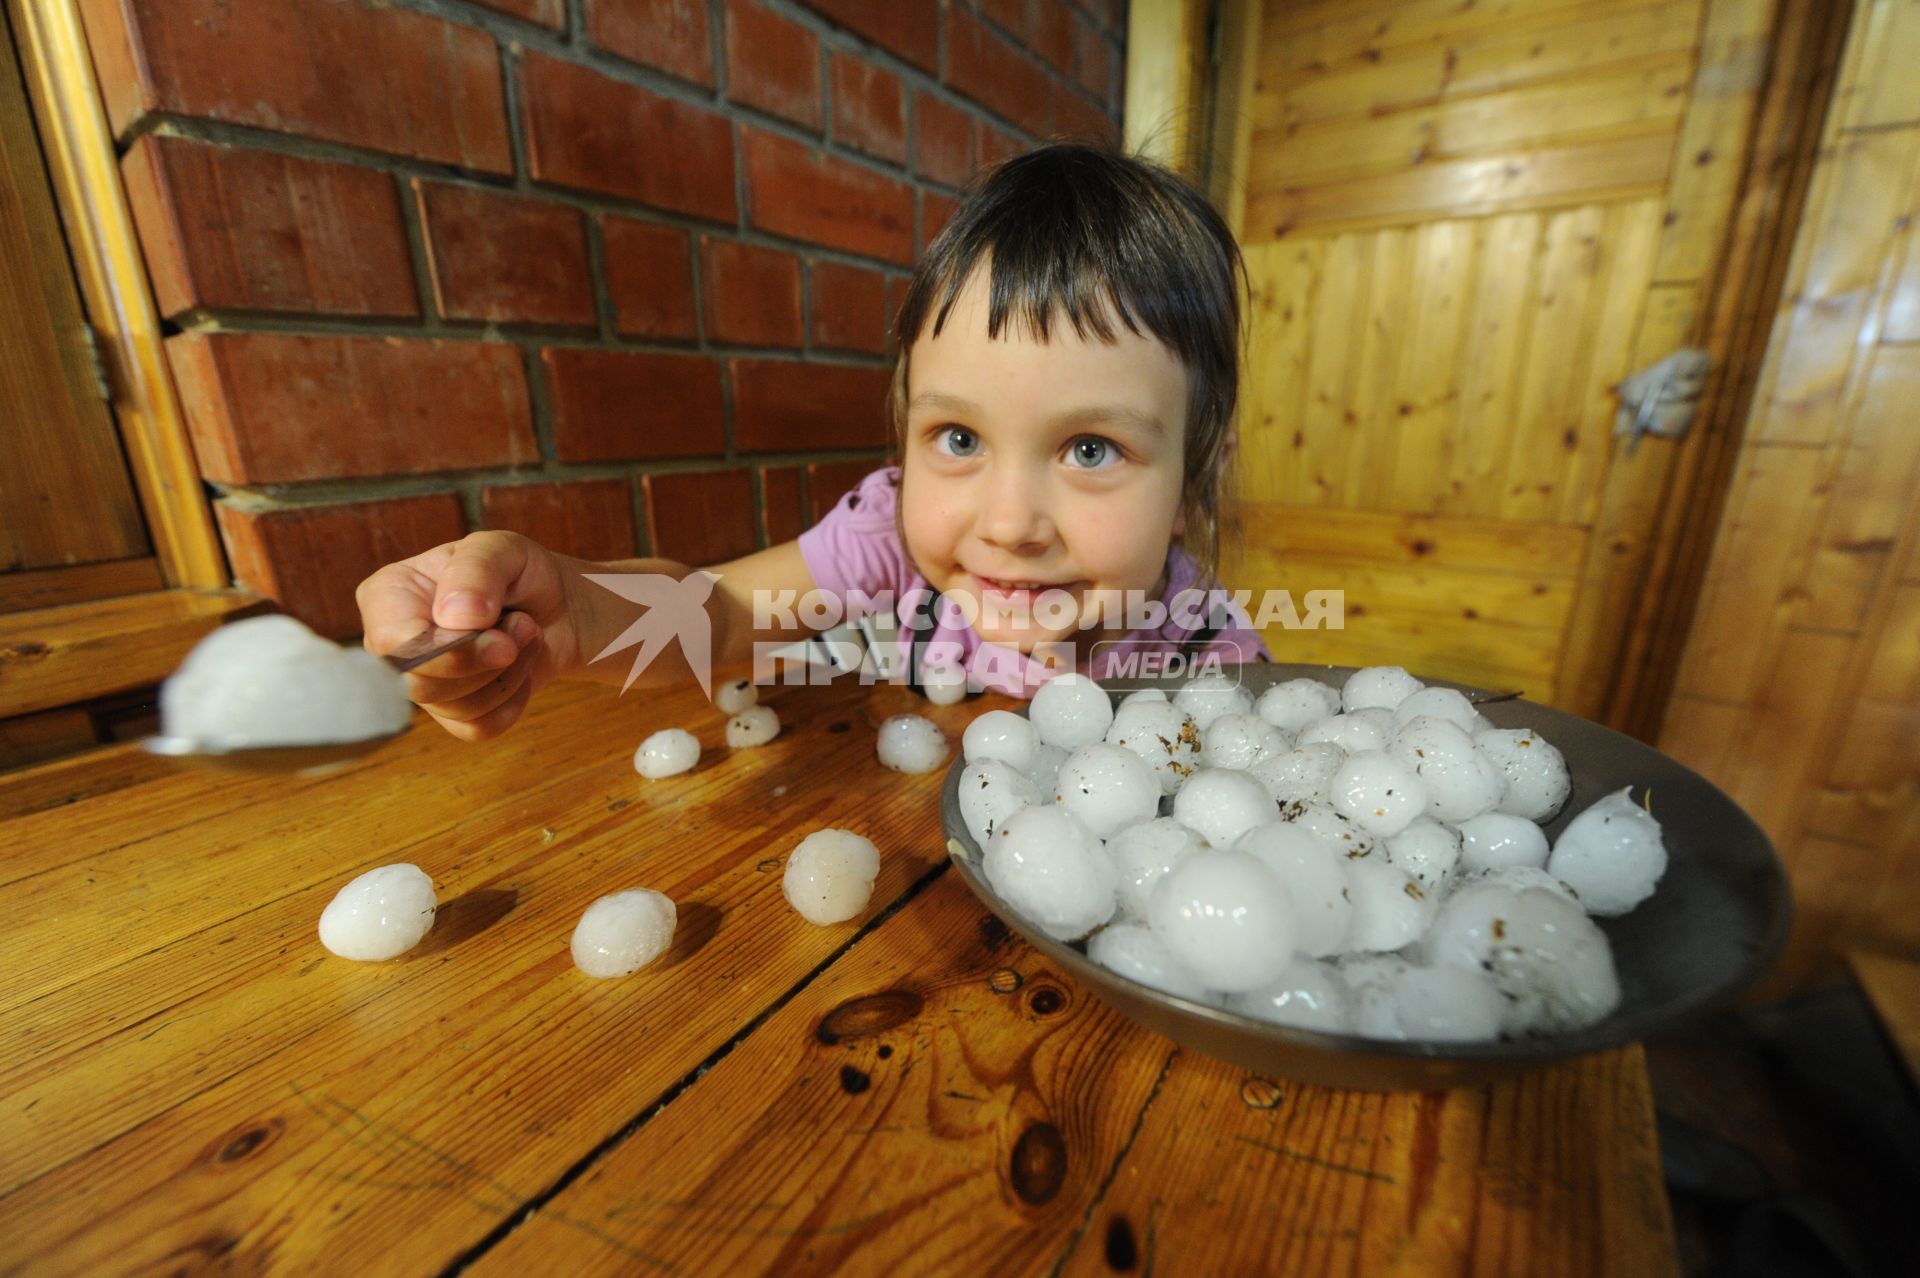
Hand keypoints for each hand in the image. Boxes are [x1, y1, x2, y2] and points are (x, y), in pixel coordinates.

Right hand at [356, 531, 582, 740]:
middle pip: (421, 685)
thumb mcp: (502, 549)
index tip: (497, 628)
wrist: (557, 605)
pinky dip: (513, 698)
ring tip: (525, 635)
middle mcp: (395, 644)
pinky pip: (478, 727)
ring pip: (455, 708)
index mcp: (388, 595)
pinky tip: (522, 667)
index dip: (448, 649)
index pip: (393, 644)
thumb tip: (455, 617)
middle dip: (485, 661)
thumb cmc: (520, 571)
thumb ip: (475, 572)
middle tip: (523, 625)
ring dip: (508, 674)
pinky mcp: (453, 712)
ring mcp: (423, 681)